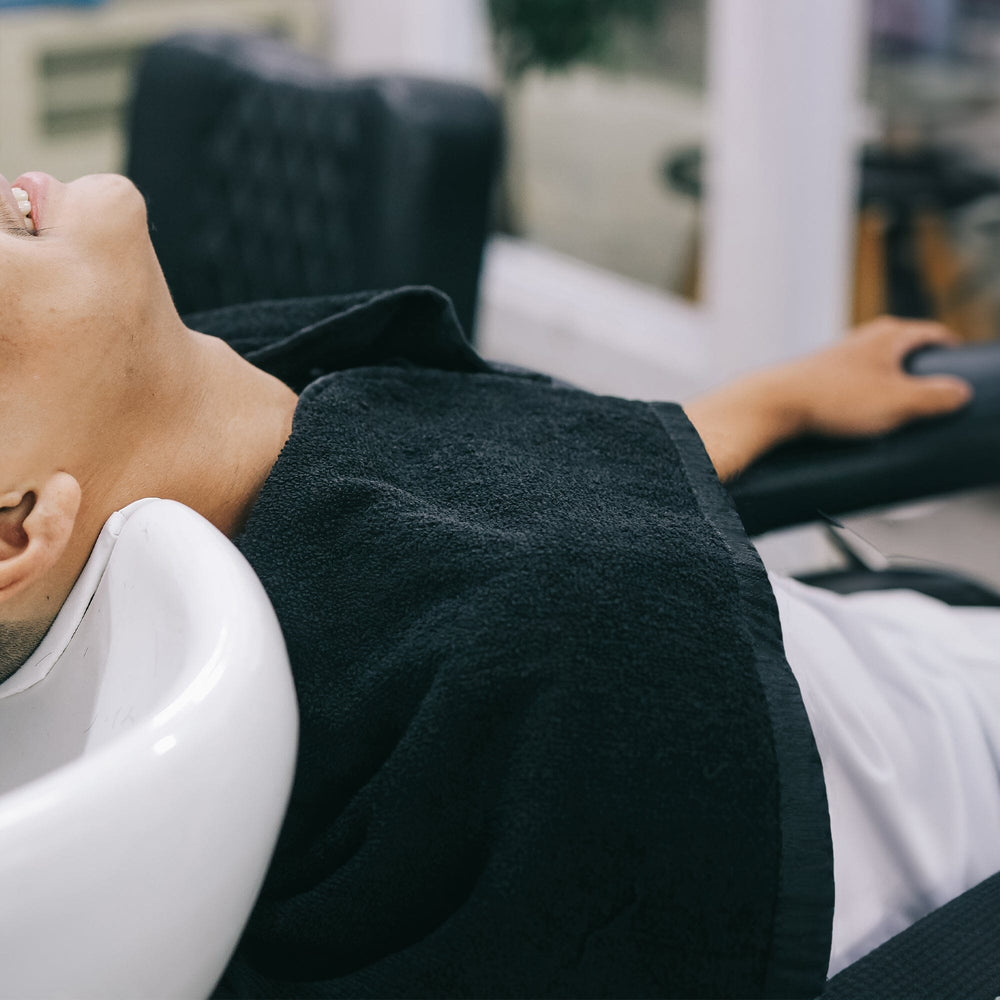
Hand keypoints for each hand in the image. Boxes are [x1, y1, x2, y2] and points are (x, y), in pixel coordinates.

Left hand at [776, 316, 972, 438]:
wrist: (772, 405)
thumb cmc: (834, 399)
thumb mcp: (897, 402)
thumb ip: (935, 397)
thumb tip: (961, 393)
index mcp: (889, 335)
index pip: (932, 334)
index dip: (950, 351)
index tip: (960, 369)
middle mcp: (863, 340)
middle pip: (905, 352)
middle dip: (921, 374)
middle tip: (934, 400)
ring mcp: (838, 358)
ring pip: (877, 370)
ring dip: (891, 390)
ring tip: (901, 416)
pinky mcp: (819, 379)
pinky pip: (854, 387)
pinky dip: (865, 400)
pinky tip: (865, 421)